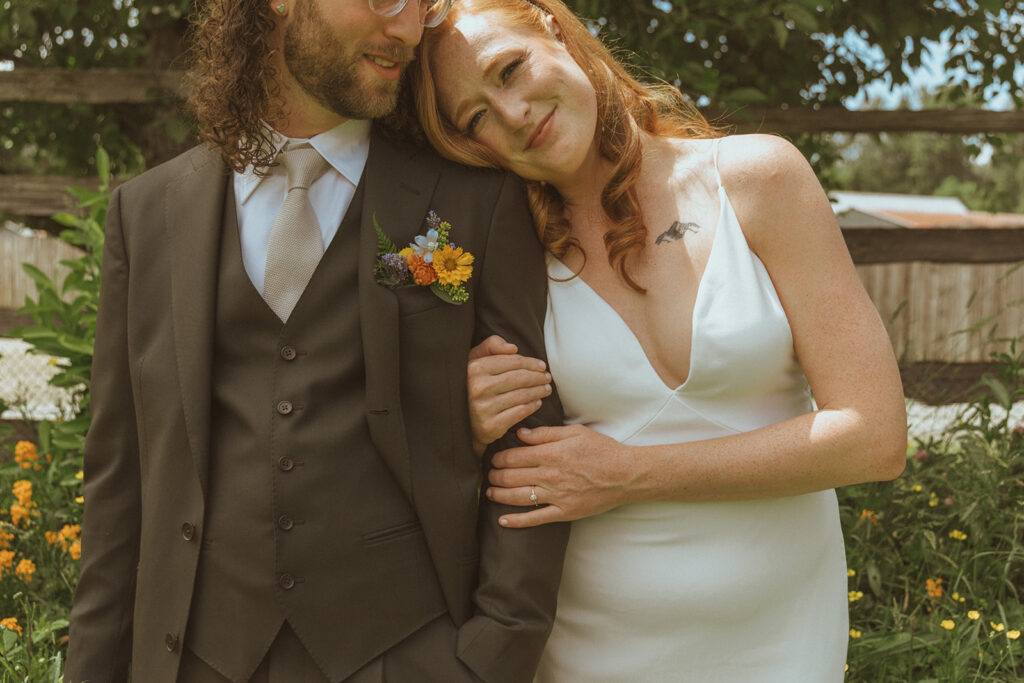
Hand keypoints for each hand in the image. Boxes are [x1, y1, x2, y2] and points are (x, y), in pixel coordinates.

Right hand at [468, 335, 551, 453]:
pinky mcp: (490, 426)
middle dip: (538, 377)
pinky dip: (532, 406)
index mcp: (475, 368)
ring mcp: (483, 409)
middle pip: (520, 378)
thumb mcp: (475, 360)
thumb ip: (491, 345)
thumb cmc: (472, 384)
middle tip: (547, 378)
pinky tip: (537, 402)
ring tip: (546, 389)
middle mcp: (478, 388)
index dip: (531, 363)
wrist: (462, 420)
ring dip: (538, 391)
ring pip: (522, 395)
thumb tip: (513, 348)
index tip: (541, 366)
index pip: (513, 361)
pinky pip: (519, 413)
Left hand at [486, 425, 639, 527]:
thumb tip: (520, 434)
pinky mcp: (564, 512)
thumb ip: (545, 433)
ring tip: (490, 492)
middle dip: (495, 475)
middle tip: (490, 474)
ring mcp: (556, 496)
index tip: (494, 458)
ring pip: (517, 496)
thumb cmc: (602, 450)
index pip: (514, 456)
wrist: (625, 475)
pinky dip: (517, 521)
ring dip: (499, 495)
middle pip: (511, 476)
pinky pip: (535, 519)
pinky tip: (502, 521)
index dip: (499, 457)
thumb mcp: (575, 432)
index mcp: (550, 454)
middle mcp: (549, 475)